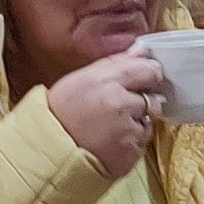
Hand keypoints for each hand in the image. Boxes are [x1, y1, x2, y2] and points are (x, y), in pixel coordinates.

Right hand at [46, 52, 165, 179]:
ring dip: (137, 122)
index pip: (146, 71)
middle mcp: (119, 104)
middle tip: (120, 107)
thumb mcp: (81, 80)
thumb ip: (114, 64)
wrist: (51, 150)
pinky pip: (142, 141)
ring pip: (148, 121)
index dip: (149, 74)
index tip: (147, 77)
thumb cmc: (62, 113)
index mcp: (105, 82)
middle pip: (152, 98)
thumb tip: (142, 52)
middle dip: (142, 101)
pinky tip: (112, 140)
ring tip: (111, 126)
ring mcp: (128, 130)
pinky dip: (132, 141)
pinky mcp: (132, 152)